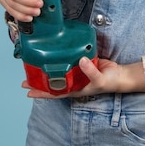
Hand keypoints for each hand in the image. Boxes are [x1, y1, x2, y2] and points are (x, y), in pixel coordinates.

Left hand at [22, 56, 144, 97]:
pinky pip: (69, 60)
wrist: (120, 74)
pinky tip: (54, 52)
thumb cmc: (109, 82)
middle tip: (24, 78)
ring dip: (48, 67)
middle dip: (39, 81)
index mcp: (75, 89)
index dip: (41, 93)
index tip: (28, 92)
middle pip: (53, 81)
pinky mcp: (82, 62)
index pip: (55, 92)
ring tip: (35, 63)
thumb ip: (91, 71)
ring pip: (59, 70)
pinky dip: (62, 57)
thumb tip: (81, 61)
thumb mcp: (100, 80)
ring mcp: (76, 72)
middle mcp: (73, 81)